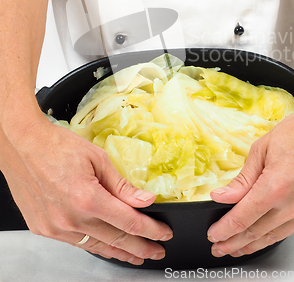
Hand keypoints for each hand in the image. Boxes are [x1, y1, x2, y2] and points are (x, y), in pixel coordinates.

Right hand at [0, 102, 172, 264]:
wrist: (22, 144)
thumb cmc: (56, 145)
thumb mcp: (97, 159)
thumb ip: (122, 185)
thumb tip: (145, 200)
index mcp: (88, 198)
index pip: (130, 222)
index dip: (151, 231)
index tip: (164, 234)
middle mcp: (71, 218)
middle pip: (115, 240)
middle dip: (140, 248)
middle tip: (156, 251)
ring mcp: (55, 227)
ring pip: (95, 246)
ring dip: (119, 252)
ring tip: (135, 255)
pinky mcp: (44, 229)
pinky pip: (76, 242)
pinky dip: (94, 244)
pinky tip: (105, 245)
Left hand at [207, 94, 293, 257]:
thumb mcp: (262, 149)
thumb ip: (242, 179)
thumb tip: (223, 196)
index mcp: (275, 187)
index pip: (242, 218)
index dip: (225, 230)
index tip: (214, 235)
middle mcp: (293, 204)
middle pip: (256, 232)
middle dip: (234, 243)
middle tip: (219, 247)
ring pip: (275, 236)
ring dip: (253, 245)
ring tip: (237, 248)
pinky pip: (293, 228)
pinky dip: (275, 235)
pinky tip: (265, 236)